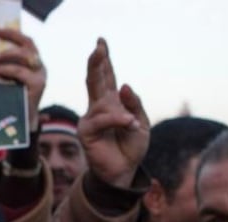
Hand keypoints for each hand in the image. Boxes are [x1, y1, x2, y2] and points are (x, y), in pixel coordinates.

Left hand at [0, 28, 45, 130]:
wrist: (21, 123)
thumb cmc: (11, 101)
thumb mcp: (7, 80)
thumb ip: (3, 68)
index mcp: (34, 63)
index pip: (27, 42)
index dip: (14, 34)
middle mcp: (40, 67)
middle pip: (28, 45)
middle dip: (10, 40)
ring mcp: (41, 75)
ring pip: (25, 56)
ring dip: (5, 55)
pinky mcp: (38, 85)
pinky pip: (21, 72)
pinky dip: (7, 69)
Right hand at [79, 38, 149, 188]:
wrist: (124, 171)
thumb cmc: (131, 147)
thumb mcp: (141, 123)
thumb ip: (134, 104)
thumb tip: (124, 85)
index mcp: (112, 102)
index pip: (107, 77)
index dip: (104, 60)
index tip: (101, 42)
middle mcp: (98, 107)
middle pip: (95, 80)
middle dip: (97, 63)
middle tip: (99, 47)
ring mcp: (90, 118)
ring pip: (104, 102)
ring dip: (122, 113)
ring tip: (132, 125)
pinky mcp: (86, 131)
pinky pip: (101, 119)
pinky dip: (117, 120)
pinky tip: (128, 124)